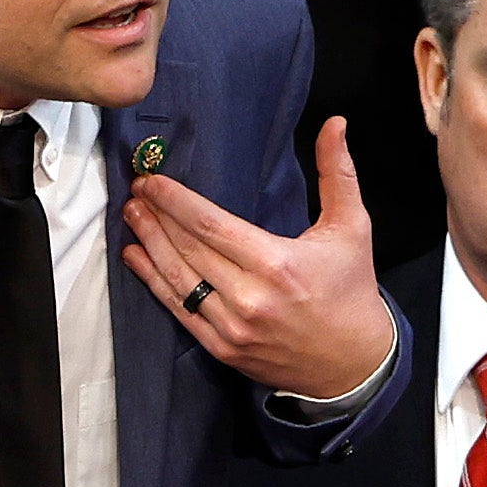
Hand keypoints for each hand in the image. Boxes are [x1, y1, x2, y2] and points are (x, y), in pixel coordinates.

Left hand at [122, 120, 400, 405]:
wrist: (354, 363)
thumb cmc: (352, 290)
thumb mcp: (352, 227)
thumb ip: (337, 172)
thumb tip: (335, 123)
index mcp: (277, 264)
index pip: (210, 226)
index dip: (175, 200)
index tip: (152, 179)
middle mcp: (250, 298)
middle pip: (188, 249)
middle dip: (156, 216)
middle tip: (135, 189)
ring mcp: (232, 327)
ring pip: (177, 280)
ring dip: (149, 245)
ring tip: (131, 216)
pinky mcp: (223, 349)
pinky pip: (179, 312)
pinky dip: (153, 284)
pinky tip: (136, 258)